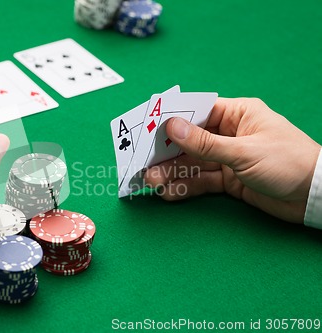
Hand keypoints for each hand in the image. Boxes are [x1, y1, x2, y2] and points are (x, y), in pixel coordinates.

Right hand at [144, 97, 320, 222]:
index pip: (198, 111)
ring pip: (193, 163)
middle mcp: (229, 134)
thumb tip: (172, 126)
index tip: (148, 129)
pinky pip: (202, 181)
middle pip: (190, 140)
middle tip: (144, 163)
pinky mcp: (229, 180)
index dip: (172, 120)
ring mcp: (228, 158)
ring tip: (151, 182)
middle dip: (167, 153)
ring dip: (172, 172)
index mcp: (237, 114)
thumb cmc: (287, 162)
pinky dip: (186, 187)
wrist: (317, 197)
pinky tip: (169, 192)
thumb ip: (205, 143)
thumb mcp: (244, 152)